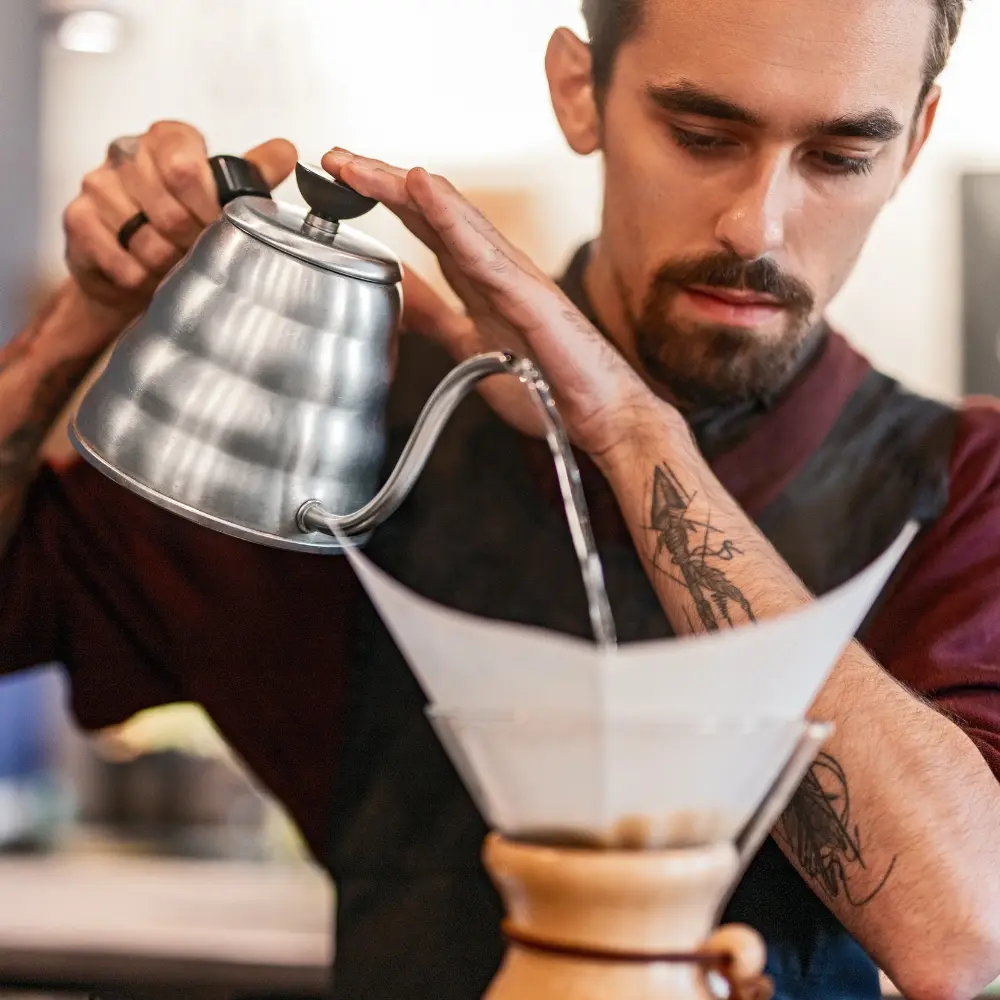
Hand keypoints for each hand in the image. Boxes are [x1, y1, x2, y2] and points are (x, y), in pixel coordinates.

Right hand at [63, 120, 296, 336]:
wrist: (135, 269)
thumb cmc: (182, 225)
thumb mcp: (224, 195)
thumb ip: (255, 173)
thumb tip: (286, 152)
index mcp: (167, 139)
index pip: (184, 164)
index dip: (205, 205)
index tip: (216, 225)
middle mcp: (127, 153)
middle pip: (169, 207)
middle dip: (192, 242)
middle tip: (198, 253)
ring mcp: (98, 185)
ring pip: (145, 238)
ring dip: (167, 263)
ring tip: (173, 264)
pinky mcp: (78, 219)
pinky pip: (119, 259)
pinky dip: (140, 277)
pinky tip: (147, 274)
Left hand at [321, 148, 654, 458]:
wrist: (600, 418)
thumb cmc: (548, 386)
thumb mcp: (470, 347)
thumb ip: (437, 319)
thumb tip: (396, 299)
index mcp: (480, 282)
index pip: (426, 229)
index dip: (384, 202)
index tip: (339, 183)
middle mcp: (497, 269)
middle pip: (434, 213)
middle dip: (383, 183)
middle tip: (335, 158)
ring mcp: (515, 278)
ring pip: (454, 220)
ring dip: (405, 188)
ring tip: (363, 164)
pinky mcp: (530, 297)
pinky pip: (483, 252)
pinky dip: (450, 217)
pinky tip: (420, 189)